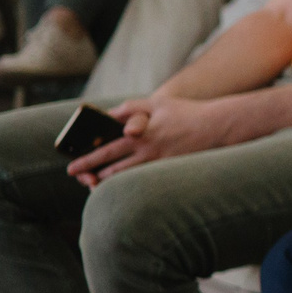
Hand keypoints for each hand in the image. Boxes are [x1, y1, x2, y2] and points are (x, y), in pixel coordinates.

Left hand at [66, 94, 243, 183]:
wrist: (219, 126)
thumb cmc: (187, 113)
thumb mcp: (156, 102)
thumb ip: (130, 108)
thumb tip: (109, 116)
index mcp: (140, 134)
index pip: (106, 150)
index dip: (87, 160)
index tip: (72, 168)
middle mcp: (148, 152)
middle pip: (113, 170)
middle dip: (93, 177)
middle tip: (81, 181)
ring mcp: (161, 164)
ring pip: (130, 180)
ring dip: (111, 184)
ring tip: (98, 187)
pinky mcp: (173, 171)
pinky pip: (147, 183)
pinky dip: (132, 187)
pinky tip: (125, 189)